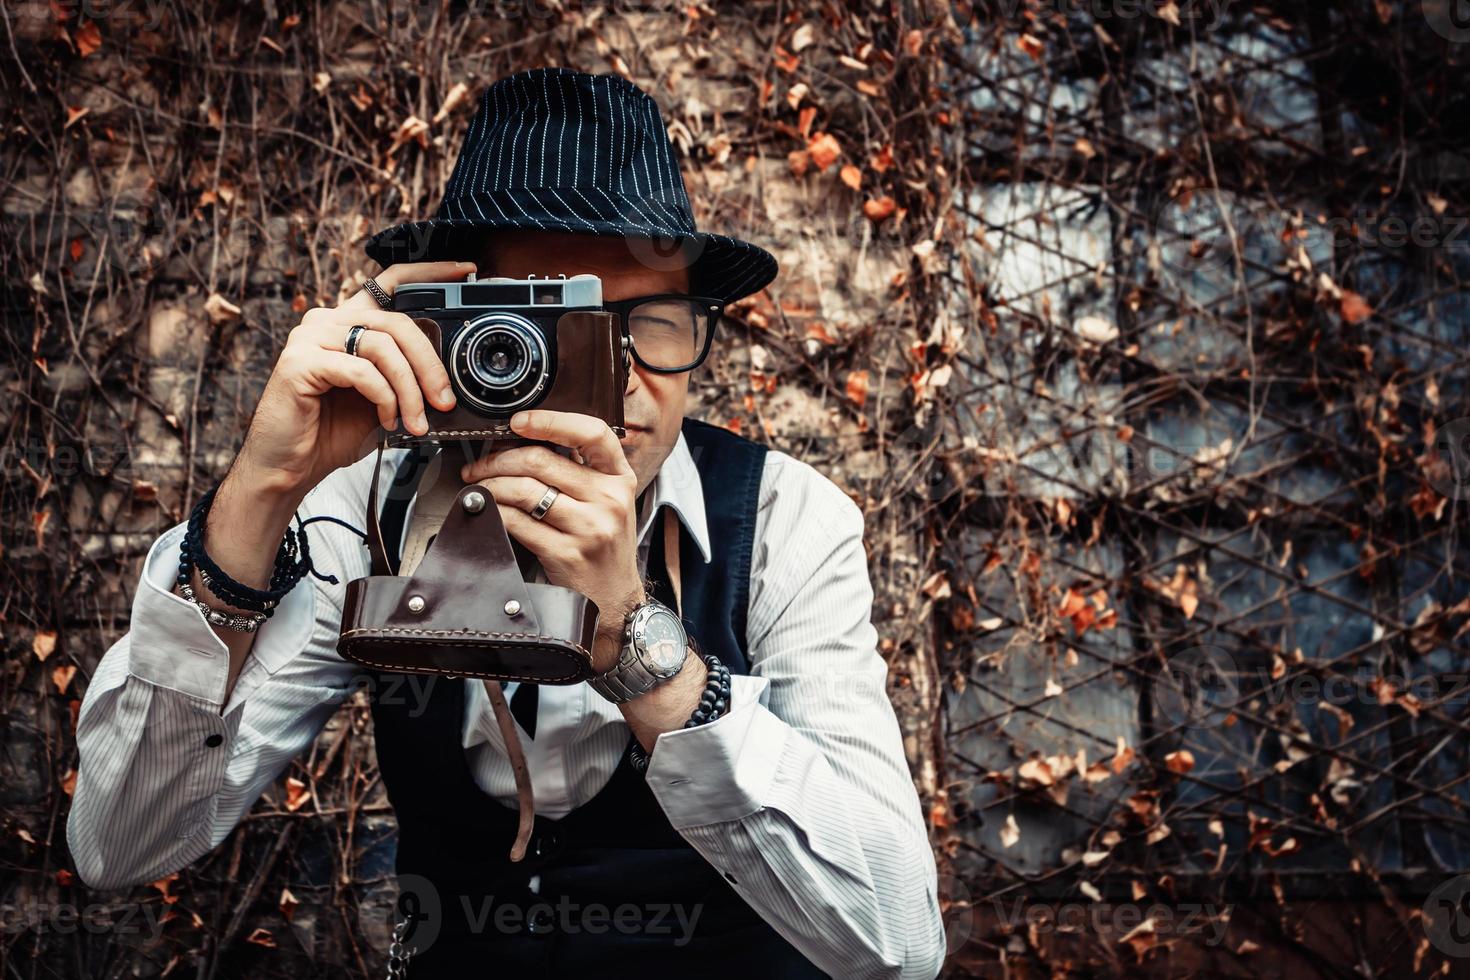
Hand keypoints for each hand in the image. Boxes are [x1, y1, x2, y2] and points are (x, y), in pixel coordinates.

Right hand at [235, 261, 471, 496]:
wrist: (291, 465)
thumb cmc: (332, 431)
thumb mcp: (382, 397)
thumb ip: (405, 374)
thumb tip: (448, 374)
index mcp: (348, 322)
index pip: (390, 282)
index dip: (429, 273)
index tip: (464, 272)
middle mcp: (327, 321)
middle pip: (396, 322)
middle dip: (429, 364)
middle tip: (444, 399)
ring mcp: (310, 338)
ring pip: (382, 347)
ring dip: (410, 389)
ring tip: (416, 421)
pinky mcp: (300, 362)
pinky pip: (362, 371)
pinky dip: (384, 398)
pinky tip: (386, 420)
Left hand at [460, 409, 646, 669]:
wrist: (615, 601)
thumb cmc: (604, 546)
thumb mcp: (608, 502)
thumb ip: (579, 471)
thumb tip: (519, 441)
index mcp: (619, 478)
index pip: (592, 433)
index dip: (551, 420)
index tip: (518, 421)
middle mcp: (610, 499)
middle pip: (542, 460)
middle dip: (498, 459)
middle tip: (478, 465)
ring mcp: (589, 528)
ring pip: (524, 490)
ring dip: (490, 485)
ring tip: (479, 488)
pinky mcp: (566, 553)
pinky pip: (517, 522)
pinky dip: (494, 512)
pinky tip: (489, 511)